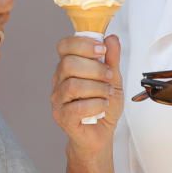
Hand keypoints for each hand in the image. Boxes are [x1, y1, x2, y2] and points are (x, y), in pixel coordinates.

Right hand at [50, 34, 122, 159]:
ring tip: (107, 94)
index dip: (83, 44)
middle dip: (95, 69)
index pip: (65, 46)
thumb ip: (112, 59)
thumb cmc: (104, 105)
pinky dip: (95, 105)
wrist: (102, 133)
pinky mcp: (61, 116)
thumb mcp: (113, 78)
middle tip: (109, 77)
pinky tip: (102, 107)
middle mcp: (59, 80)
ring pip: (73, 85)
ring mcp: (58, 99)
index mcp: (69, 66)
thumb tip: (111, 38)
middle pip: (69, 64)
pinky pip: (76, 107)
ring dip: (97, 88)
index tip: (102, 50)